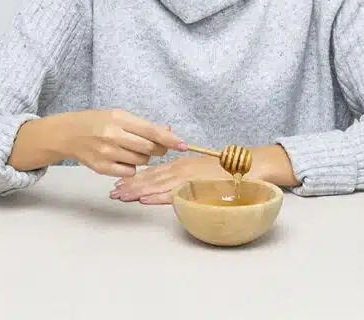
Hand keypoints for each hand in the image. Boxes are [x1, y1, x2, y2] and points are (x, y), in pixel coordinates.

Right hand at [60, 109, 186, 177]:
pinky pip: (129, 172)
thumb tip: (168, 132)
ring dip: (142, 158)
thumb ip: (143, 125)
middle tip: (153, 146)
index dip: (170, 139)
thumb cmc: (97, 122)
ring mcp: (107, 153)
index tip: (183, 145)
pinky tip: (121, 158)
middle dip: (157, 149)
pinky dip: (130, 167)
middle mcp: (113, 136)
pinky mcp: (102, 168)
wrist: (69, 133)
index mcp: (119, 119)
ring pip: (140, 162)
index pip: (151, 131)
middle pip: (149, 149)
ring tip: (130, 149)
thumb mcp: (119, 116)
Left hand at [110, 155, 228, 204]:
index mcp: (181, 165)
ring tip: (121, 197)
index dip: (135, 178)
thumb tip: (173, 184)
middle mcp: (181, 169)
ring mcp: (188, 177)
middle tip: (112, 193)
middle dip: (129, 186)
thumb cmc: (228, 169)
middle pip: (149, 178)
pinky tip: (144, 200)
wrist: (250, 164)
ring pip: (157, 185)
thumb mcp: (202, 168)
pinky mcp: (197, 186)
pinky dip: (157, 197)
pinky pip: (173, 193)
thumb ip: (186, 174)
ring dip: (137, 192)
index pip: (152, 171)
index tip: (119, 184)